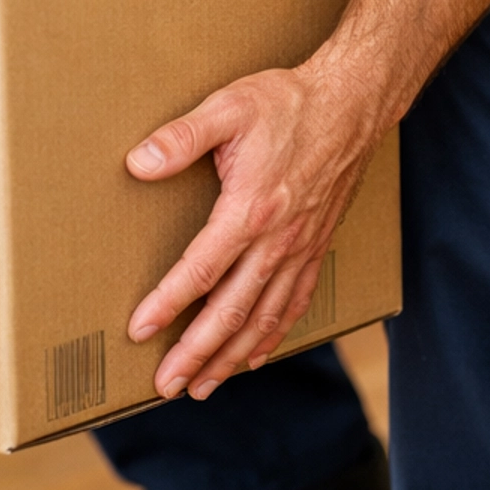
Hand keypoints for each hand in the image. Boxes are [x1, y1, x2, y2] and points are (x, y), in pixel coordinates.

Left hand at [124, 62, 384, 400]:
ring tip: (202, 386)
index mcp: (250, 209)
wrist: (352, 103)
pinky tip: (254, 356)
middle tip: (165, 386)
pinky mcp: (316, 248)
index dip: (168, 304)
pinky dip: (272, 336)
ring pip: (263, 318)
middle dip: (197, 353)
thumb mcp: (227, 107)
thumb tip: (137, 163)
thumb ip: (181, 137)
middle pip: (232, 311)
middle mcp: (278, 240)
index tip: (140, 331)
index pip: (202, 271)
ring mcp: (300, 248)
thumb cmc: (287, 103)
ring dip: (231, 356)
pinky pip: (294, 304)